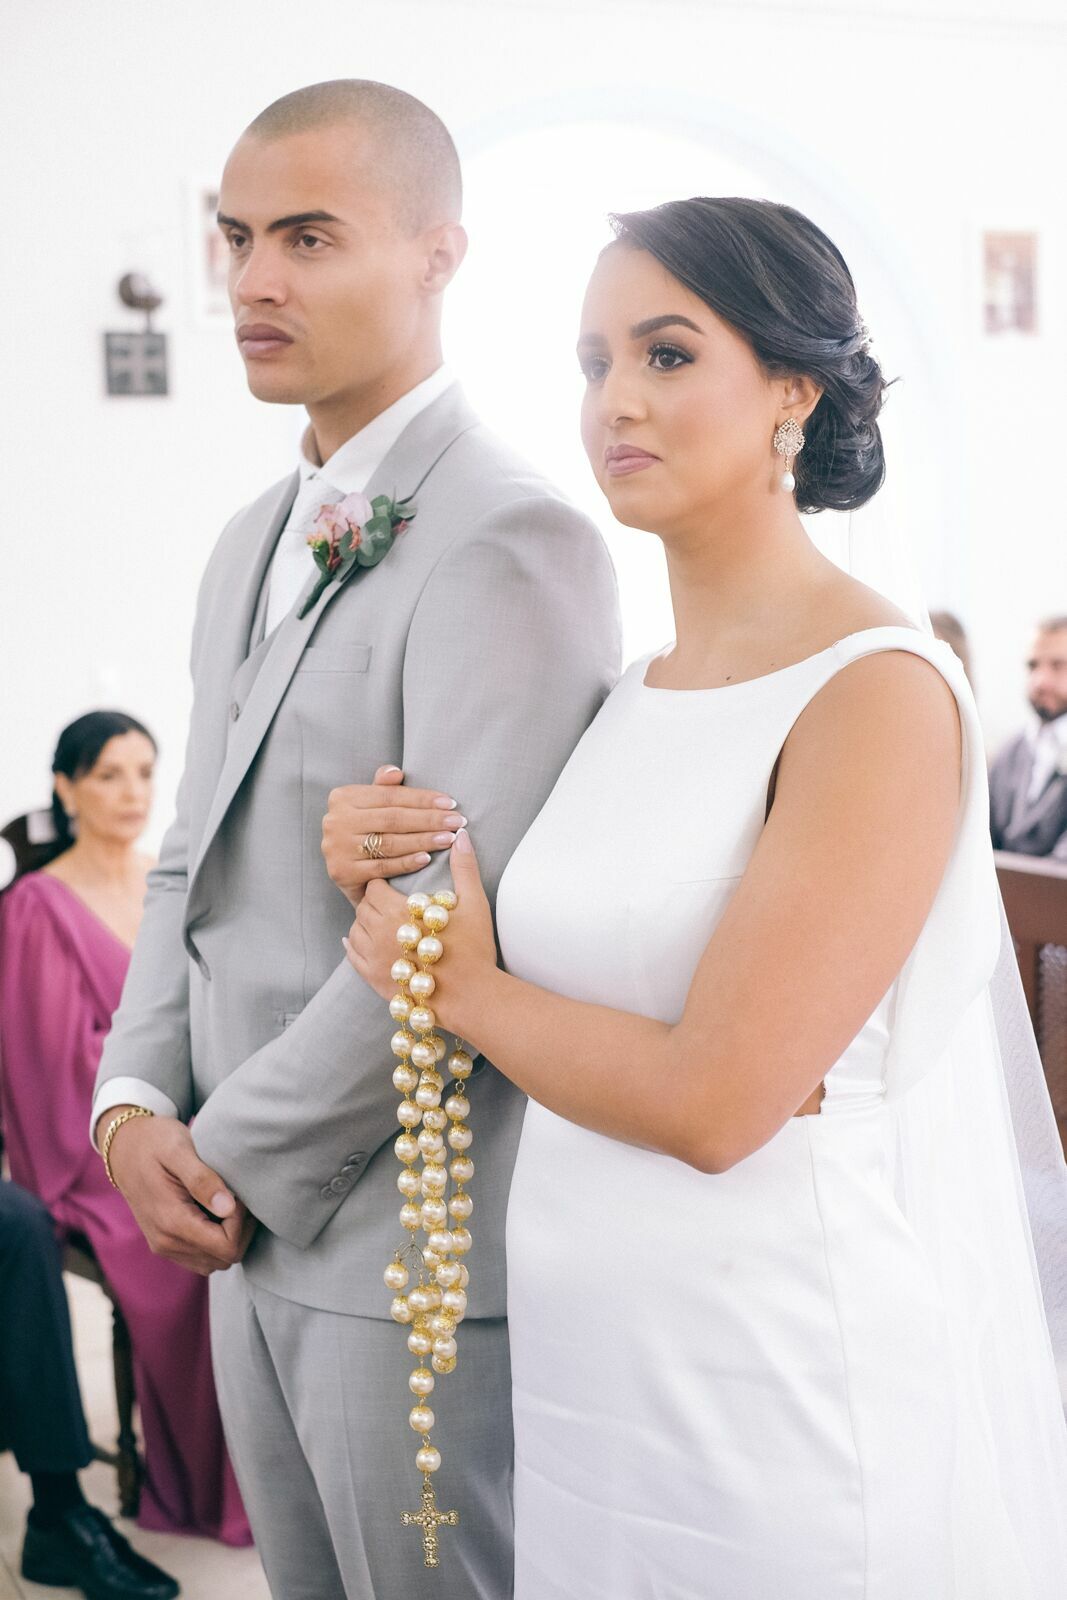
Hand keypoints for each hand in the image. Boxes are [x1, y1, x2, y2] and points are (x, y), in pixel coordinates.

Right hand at [99, 1109, 254, 1274]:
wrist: (123, 1146)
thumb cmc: (154, 1142)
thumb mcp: (179, 1150)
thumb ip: (203, 1179)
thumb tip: (228, 1208)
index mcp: (172, 1222)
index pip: (226, 1247)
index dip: (241, 1222)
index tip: (236, 1194)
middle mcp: (166, 1242)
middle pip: (223, 1259)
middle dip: (239, 1230)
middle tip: (236, 1196)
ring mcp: (163, 1246)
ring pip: (213, 1262)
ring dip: (228, 1238)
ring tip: (226, 1203)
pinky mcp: (164, 1243)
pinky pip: (199, 1258)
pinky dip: (214, 1241)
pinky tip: (214, 1212)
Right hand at [322, 765, 467, 907]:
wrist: (348, 873)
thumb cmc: (366, 832)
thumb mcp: (371, 806)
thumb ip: (383, 787)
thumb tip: (396, 772)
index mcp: (342, 797)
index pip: (390, 795)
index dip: (422, 799)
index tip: (451, 803)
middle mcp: (335, 821)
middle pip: (392, 818)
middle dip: (429, 820)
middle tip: (457, 822)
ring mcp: (337, 848)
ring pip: (390, 843)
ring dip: (424, 840)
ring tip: (449, 838)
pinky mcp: (343, 873)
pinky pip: (383, 867)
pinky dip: (407, 862)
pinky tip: (427, 858)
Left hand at [346, 830, 497, 1033]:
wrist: (471, 997)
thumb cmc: (473, 950)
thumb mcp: (473, 903)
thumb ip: (464, 867)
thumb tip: (462, 835)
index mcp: (399, 911)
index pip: (374, 887)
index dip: (384, 886)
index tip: (394, 888)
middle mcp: (379, 932)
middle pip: (362, 907)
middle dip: (374, 903)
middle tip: (389, 904)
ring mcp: (373, 958)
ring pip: (354, 930)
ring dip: (365, 924)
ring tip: (381, 923)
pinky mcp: (373, 980)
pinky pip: (352, 957)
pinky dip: (353, 946)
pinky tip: (358, 942)